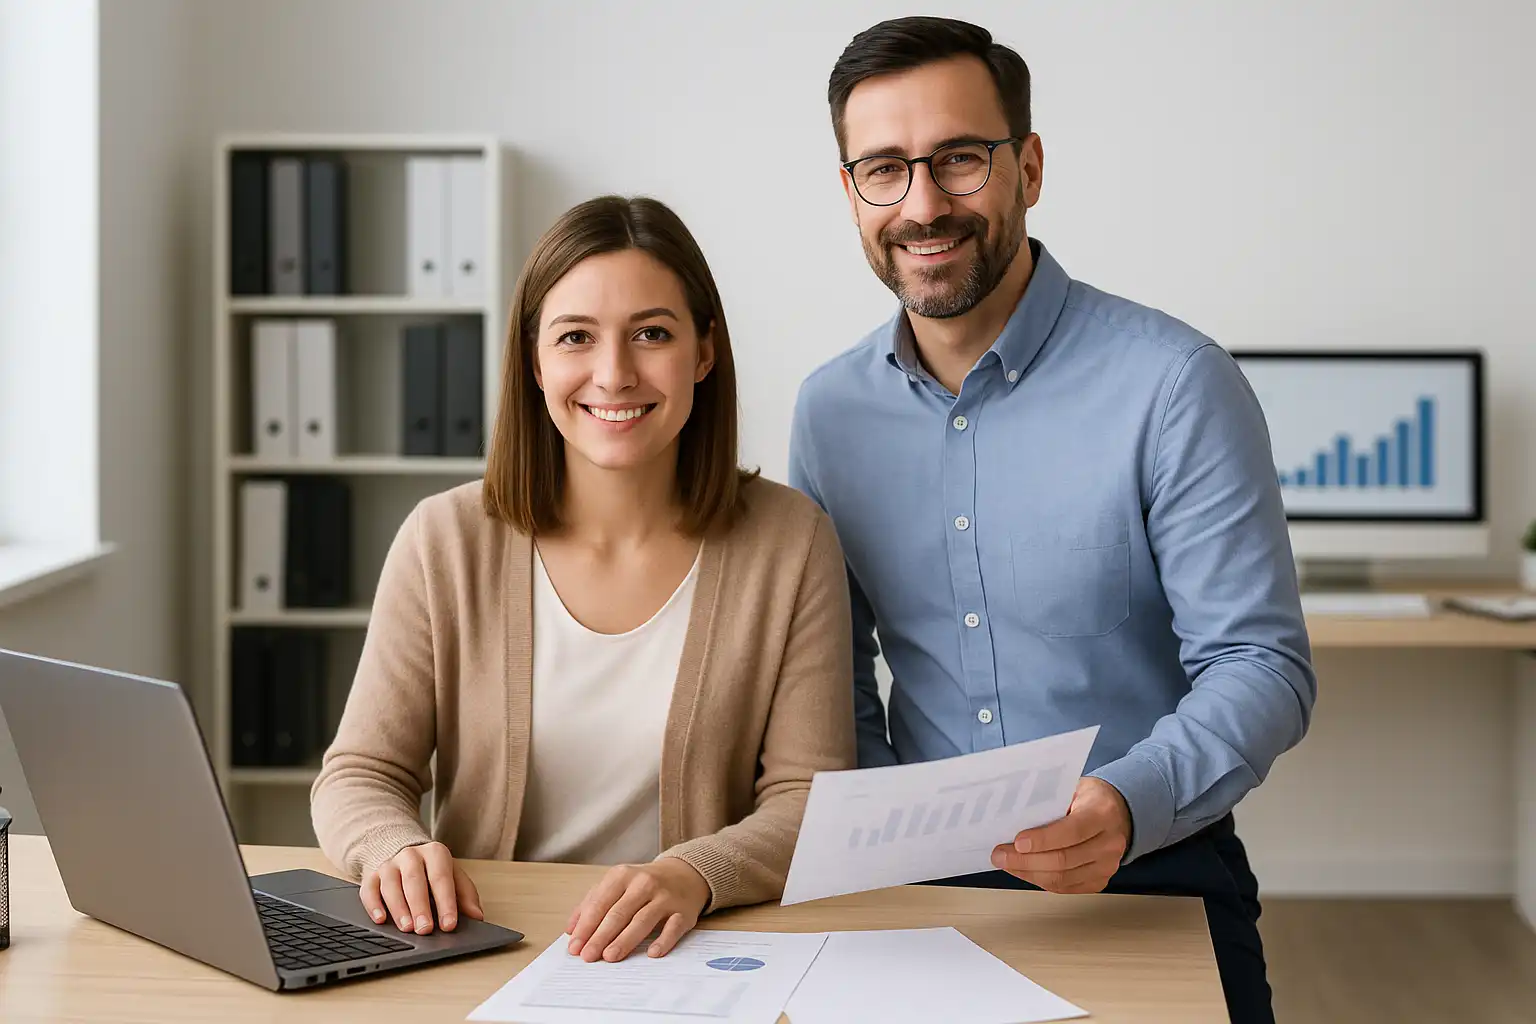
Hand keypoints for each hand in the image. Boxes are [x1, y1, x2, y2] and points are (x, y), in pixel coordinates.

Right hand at [360, 841, 484, 934]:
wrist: (403, 850)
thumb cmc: (431, 870)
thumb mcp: (453, 876)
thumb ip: (465, 895)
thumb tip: (477, 916)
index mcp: (435, 853)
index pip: (441, 878)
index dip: (446, 902)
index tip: (449, 924)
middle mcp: (410, 855)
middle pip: (414, 881)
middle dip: (420, 907)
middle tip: (425, 929)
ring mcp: (389, 864)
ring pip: (391, 885)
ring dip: (399, 908)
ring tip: (406, 928)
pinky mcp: (371, 875)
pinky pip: (369, 890)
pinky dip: (373, 905)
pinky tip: (380, 919)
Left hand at [565, 858, 709, 962]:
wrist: (684, 874)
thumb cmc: (643, 884)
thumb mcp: (616, 884)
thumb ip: (592, 903)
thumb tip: (571, 929)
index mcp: (622, 876)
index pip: (599, 903)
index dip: (586, 927)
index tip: (575, 947)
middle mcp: (643, 883)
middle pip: (618, 913)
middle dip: (600, 937)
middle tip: (588, 956)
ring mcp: (664, 897)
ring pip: (642, 920)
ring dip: (624, 940)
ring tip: (610, 956)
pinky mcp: (683, 912)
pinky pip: (673, 927)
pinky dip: (663, 940)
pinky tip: (652, 953)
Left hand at [990, 777, 1132, 893]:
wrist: (1119, 813)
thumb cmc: (1091, 798)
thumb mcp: (1073, 787)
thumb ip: (1049, 799)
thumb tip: (1014, 814)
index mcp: (1102, 813)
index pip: (1072, 831)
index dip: (1043, 839)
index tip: (1017, 842)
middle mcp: (1109, 843)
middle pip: (1064, 860)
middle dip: (1026, 860)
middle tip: (1001, 855)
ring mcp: (1106, 865)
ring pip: (1062, 878)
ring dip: (1028, 873)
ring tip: (1006, 864)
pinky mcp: (1099, 880)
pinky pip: (1065, 887)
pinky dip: (1040, 880)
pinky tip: (1024, 871)